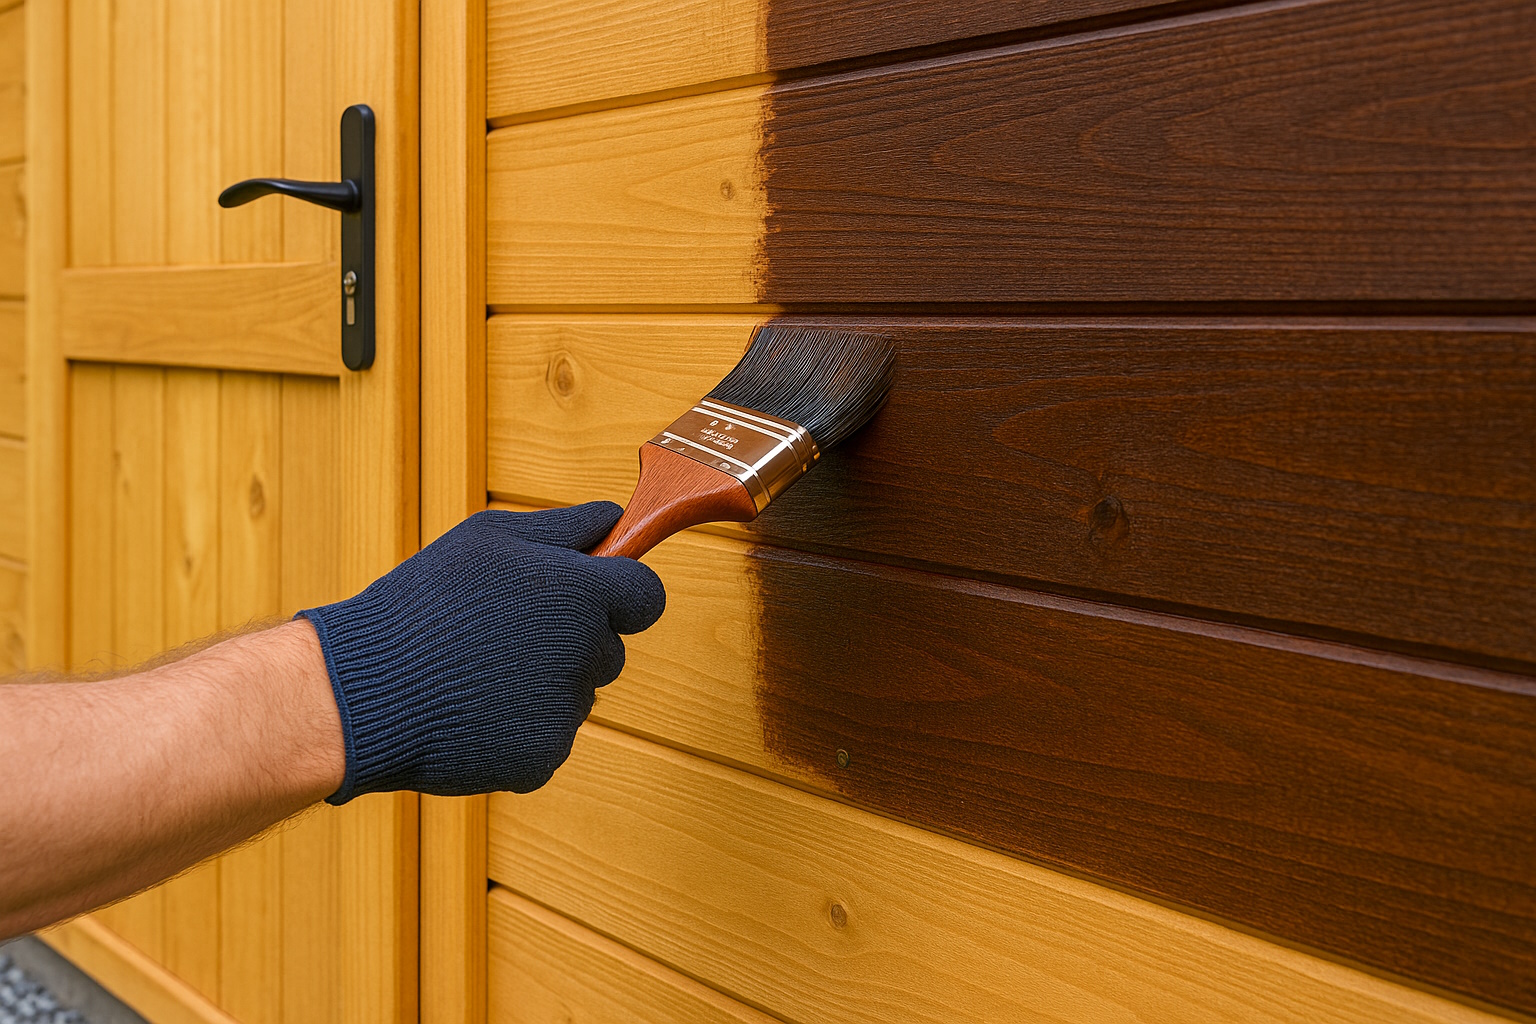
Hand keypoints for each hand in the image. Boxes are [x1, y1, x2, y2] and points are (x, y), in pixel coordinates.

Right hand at [300, 503, 664, 800]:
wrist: (362, 693)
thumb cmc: (425, 604)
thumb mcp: (489, 538)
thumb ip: (565, 527)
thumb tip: (615, 519)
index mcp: (581, 594)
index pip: (647, 596)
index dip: (622, 592)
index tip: (591, 594)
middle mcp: (585, 654)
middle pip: (610, 647)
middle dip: (574, 638)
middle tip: (506, 632)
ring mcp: (566, 711)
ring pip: (578, 692)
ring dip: (545, 681)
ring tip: (478, 670)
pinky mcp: (543, 756)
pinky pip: (550, 734)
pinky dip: (519, 725)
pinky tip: (473, 708)